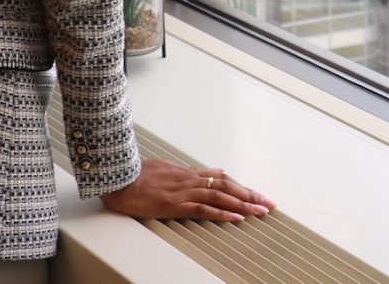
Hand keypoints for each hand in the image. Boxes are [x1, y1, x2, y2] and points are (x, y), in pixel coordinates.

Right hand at [100, 159, 274, 222]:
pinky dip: (223, 214)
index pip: (222, 179)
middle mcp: (190, 180)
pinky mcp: (176, 204)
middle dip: (250, 194)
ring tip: (260, 211)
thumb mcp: (166, 169)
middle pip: (227, 186)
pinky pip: (204, 209)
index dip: (241, 186)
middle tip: (268, 202)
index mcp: (188, 173)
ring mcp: (184, 191)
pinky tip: (236, 218)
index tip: (256, 193)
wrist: (120, 179)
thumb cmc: (137, 175)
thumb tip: (204, 172)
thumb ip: (186, 173)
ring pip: (221, 196)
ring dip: (243, 203)